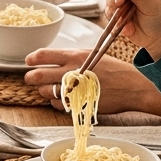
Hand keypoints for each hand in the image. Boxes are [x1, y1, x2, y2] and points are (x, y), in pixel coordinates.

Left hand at [25, 49, 160, 119]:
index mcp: (74, 56)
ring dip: (44, 90)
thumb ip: (70, 57)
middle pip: (38, 76)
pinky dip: (57, 102)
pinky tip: (63, 98)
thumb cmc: (112, 69)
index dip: (31, 59)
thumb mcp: (91, 55)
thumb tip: (50, 59)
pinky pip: (58, 105)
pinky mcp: (79, 104)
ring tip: (50, 88)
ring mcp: (74, 90)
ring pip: (46, 91)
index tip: (29, 61)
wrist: (131, 86)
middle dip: (31, 77)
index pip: (43, 55)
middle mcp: (71, 72)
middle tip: (30, 78)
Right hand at [108, 0, 160, 58]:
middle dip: (112, 2)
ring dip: (114, 15)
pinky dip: (117, 26)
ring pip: (109, 7)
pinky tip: (128, 30)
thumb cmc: (159, 19)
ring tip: (126, 22)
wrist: (159, 39)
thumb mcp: (151, 6)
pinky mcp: (118, 20)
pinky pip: (110, 21)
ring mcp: (121, 8)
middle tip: (118, 9)